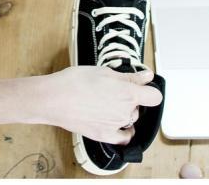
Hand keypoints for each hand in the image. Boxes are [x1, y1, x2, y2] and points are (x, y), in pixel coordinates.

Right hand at [36, 66, 162, 144]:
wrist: (54, 98)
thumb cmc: (76, 82)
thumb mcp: (105, 71)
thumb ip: (130, 77)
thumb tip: (147, 76)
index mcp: (128, 93)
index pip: (154, 96)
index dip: (149, 90)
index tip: (142, 86)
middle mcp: (125, 112)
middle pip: (139, 107)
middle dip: (131, 98)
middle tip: (113, 89)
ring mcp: (116, 126)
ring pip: (130, 119)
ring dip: (124, 112)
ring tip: (105, 102)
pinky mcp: (104, 135)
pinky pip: (123, 137)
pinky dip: (124, 131)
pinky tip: (117, 124)